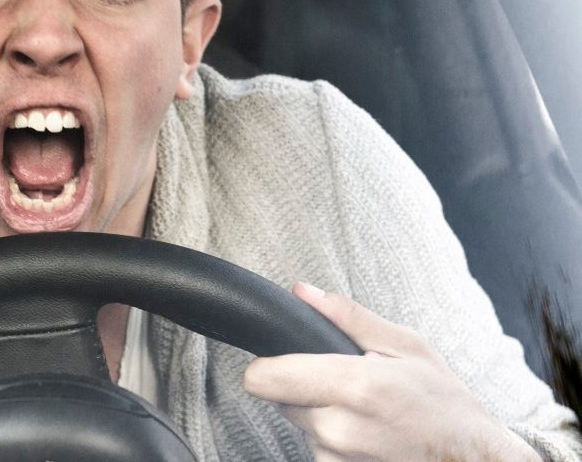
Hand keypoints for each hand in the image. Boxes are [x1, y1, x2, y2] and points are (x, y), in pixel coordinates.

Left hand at [243, 282, 539, 460]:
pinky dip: (334, 437)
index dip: (268, 364)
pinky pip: (317, 446)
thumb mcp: (406, 346)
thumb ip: (348, 317)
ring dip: (321, 413)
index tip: (283, 358)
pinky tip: (368, 431)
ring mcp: (337, 456)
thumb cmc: (447, 405)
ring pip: (299, 422)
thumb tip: (304, 294)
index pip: (264, 378)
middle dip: (304, 385)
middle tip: (346, 382)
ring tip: (365, 409)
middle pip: (280, 397)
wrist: (475, 460)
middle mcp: (338, 428)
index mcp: (354, 386)